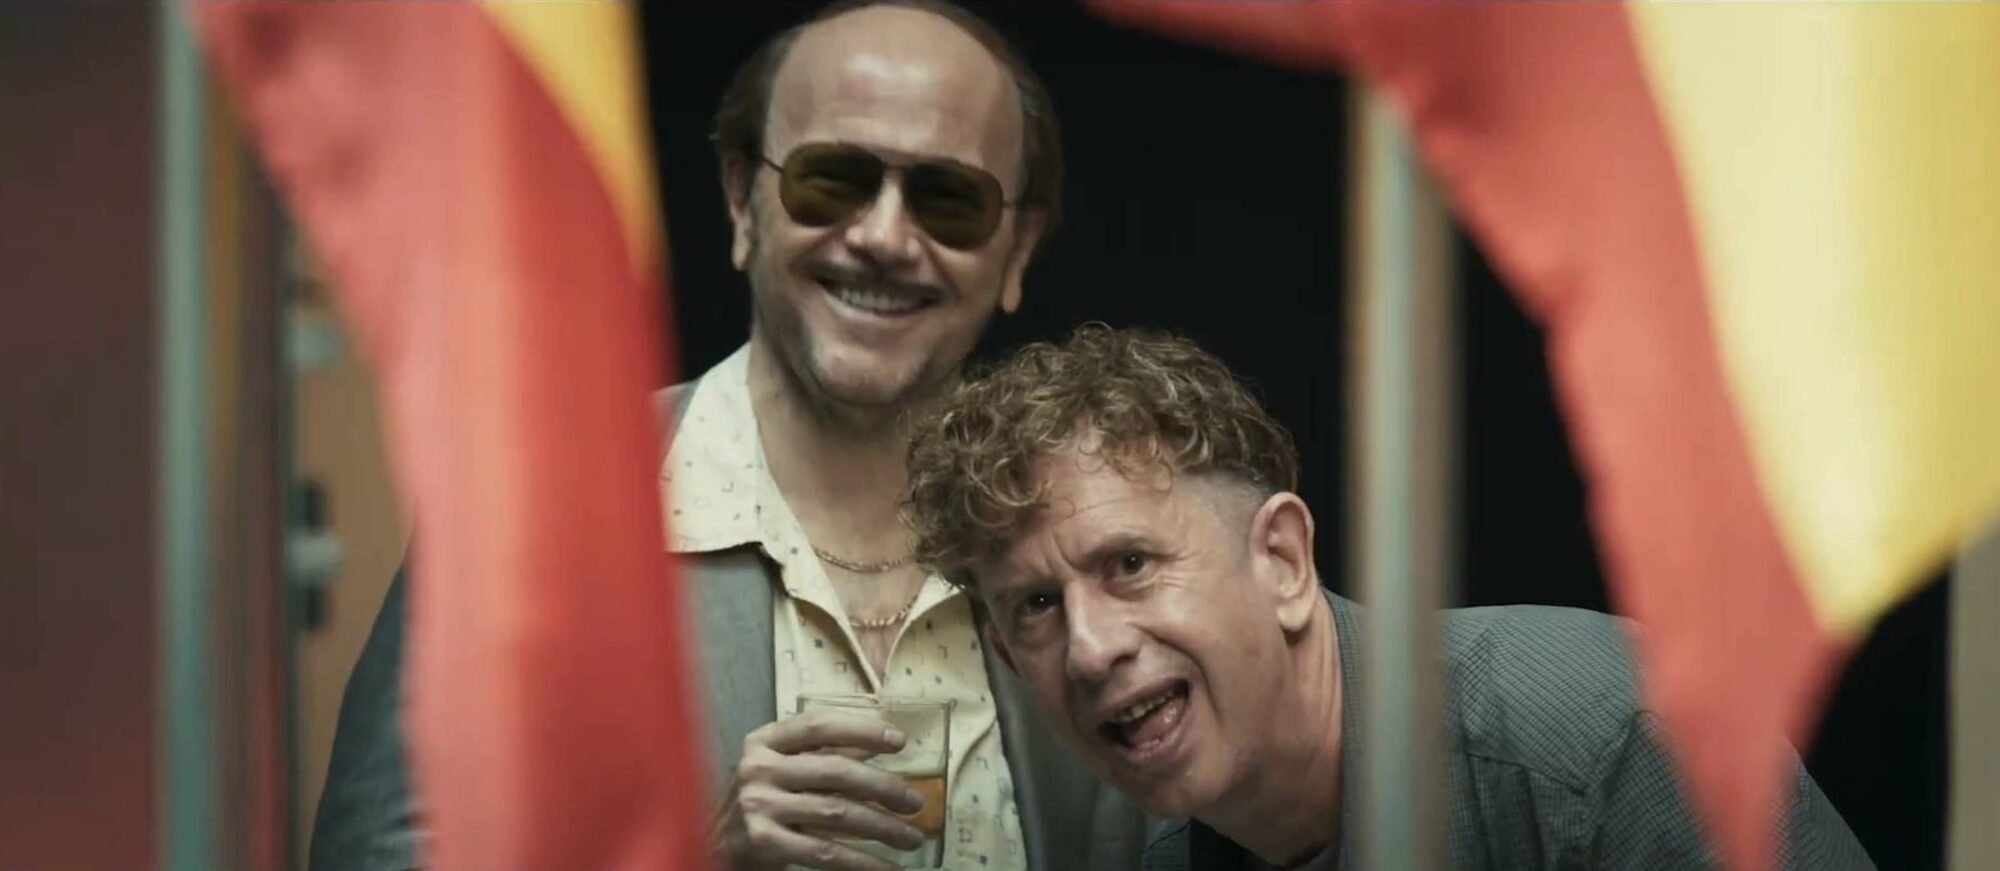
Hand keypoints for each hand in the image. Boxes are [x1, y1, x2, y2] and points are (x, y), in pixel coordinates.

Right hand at [714, 710, 927, 870]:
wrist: (708, 843)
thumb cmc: (757, 801)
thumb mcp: (778, 767)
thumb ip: (818, 754)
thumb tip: (880, 742)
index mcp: (763, 741)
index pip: (818, 725)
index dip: (862, 729)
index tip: (899, 741)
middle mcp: (758, 769)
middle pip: (836, 771)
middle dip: (884, 787)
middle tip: (914, 802)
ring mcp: (758, 806)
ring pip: (838, 813)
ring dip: (883, 828)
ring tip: (912, 838)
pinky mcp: (763, 843)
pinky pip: (826, 852)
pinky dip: (863, 862)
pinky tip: (887, 867)